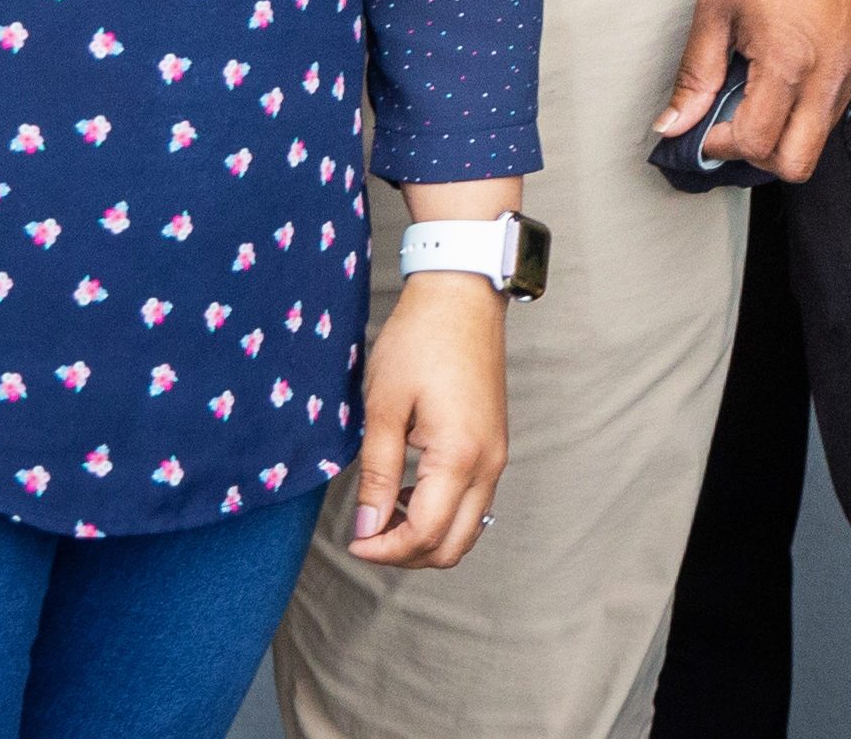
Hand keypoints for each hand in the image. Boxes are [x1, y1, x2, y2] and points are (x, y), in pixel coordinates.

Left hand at [346, 273, 509, 564]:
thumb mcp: (384, 407)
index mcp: (460, 456)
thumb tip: (367, 527)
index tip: (352, 540)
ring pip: (467, 530)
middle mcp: (489, 465)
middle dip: (406, 554)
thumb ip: (378, 473)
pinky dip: (442, 514)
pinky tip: (410, 490)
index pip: (425, 534)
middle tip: (367, 534)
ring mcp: (497, 456)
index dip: (384, 549)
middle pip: (453, 547)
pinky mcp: (495, 446)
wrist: (462, 296)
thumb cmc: (420, 341)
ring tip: (386, 510)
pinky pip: (474, 503)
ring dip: (426, 536)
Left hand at [659, 0, 850, 179]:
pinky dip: (814, 100)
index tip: (712, 126)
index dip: (725, 144)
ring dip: (790, 128)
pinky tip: (796, 64)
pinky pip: (842, 101)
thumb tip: (672, 125)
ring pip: (823, 135)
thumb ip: (696, 74)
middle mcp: (831, 73)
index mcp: (788, 62)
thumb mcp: (717, 6)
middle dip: (762, 155)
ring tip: (767, 86)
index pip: (757, 144)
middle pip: (799, 163)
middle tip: (741, 125)